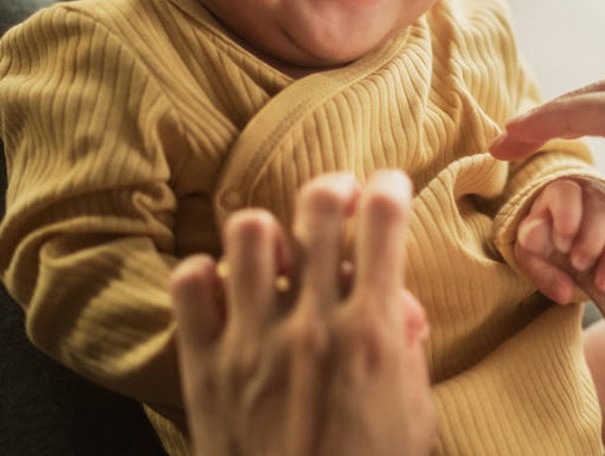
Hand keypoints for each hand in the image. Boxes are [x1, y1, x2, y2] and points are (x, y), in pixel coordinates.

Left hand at [170, 170, 436, 455]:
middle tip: (338, 202)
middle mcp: (312, 324)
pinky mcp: (204, 366)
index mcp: (373, 333)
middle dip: (333, 189)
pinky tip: (226, 289)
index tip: (388, 189)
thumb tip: (398, 303)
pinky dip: (206, 273)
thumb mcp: (414, 415)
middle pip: (318, 207)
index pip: (383, 221)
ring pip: (249, 231)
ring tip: (279, 251)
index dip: (389, 189)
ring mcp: (251, 342)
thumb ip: (408, 349)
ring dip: (271, 229)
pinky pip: (190, 284)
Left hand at [514, 177, 604, 303]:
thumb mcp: (532, 257)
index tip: (562, 244)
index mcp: (562, 192)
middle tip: (580, 264)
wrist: (567, 240)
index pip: (567, 192)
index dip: (566, 215)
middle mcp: (595, 194)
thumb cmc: (546, 245)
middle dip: (592, 237)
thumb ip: (542, 270)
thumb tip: (564, 293)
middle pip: (600, 206)